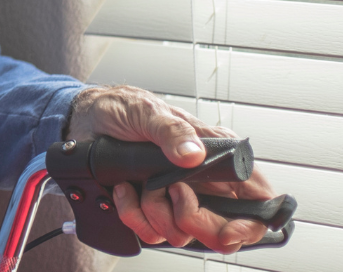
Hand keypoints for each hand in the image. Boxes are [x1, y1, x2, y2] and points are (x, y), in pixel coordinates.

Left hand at [66, 85, 279, 253]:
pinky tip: (125, 189)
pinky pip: (150, 232)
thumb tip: (193, 154)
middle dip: (195, 220)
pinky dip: (133, 214)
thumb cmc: (123, 108)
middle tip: (173, 193)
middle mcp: (201, 182)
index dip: (252, 223)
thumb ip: (171, 131)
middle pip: (222, 230)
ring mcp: (175, 199)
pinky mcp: (150, 208)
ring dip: (156, 212)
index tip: (231, 230)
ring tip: (142, 184)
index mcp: (214, 156)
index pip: (256, 199)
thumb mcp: (147, 112)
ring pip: (182, 235)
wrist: (86, 119)